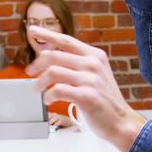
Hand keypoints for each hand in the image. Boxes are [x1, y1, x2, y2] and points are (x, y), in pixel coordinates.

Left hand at [25, 26, 146, 151]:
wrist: (120, 121)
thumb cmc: (105, 100)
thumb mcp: (96, 74)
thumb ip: (78, 63)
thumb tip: (50, 57)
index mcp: (95, 55)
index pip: (66, 40)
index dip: (47, 34)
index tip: (33, 30)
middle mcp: (93, 64)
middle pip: (54, 55)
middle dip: (36, 64)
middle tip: (30, 73)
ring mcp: (91, 80)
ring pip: (52, 72)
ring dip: (40, 82)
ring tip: (38, 90)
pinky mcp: (87, 96)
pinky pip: (57, 90)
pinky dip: (48, 96)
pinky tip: (49, 100)